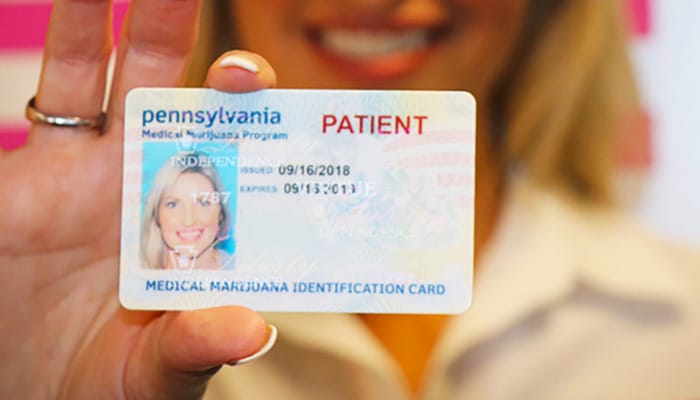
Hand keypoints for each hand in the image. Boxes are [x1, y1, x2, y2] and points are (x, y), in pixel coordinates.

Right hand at [0, 0, 276, 397]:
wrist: (29, 388)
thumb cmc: (107, 386)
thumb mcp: (156, 375)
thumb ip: (196, 348)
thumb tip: (250, 330)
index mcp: (200, 219)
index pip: (238, 146)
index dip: (251, 109)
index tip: (252, 81)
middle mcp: (154, 177)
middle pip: (177, 85)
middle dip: (184, 29)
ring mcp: (93, 168)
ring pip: (107, 69)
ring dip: (109, 13)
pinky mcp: (35, 173)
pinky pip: (51, 96)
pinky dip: (57, 45)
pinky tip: (69, 4)